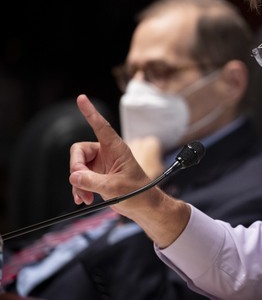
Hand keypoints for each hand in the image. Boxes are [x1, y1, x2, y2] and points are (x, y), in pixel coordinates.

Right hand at [69, 94, 191, 247]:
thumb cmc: (138, 193)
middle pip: (79, 151)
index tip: (82, 98)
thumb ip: (92, 181)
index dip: (90, 112)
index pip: (101, 126)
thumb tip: (73, 176)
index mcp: (116, 148)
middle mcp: (107, 153)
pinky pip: (80, 177)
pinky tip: (83, 199)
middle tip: (80, 183)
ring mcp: (101, 164)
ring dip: (77, 183)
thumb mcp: (114, 188)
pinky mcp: (97, 176)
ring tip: (85, 197)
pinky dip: (79, 188)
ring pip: (77, 166)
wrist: (143, 207)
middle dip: (76, 168)